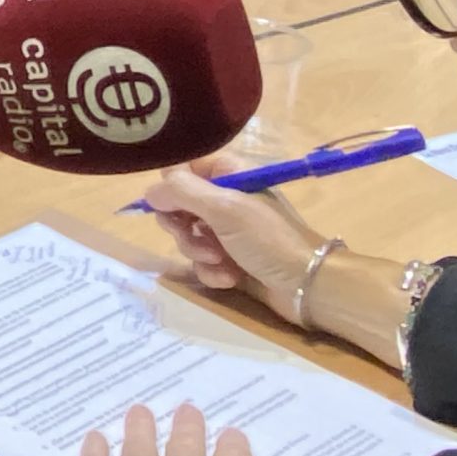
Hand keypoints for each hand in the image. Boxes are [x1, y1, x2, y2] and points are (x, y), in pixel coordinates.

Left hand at [80, 404, 353, 455]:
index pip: (235, 455)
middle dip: (187, 424)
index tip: (232, 436)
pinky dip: (94, 453)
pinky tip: (92, 439)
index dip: (234, 445)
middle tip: (185, 408)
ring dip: (140, 427)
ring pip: (140, 444)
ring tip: (139, 411)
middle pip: (186, 440)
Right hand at [139, 157, 329, 311]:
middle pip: (180, 206)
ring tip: (220, 261)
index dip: (172, 188)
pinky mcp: (231, 260)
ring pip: (189, 237)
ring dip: (198, 252)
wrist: (307, 286)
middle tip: (194, 236)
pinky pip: (203, 262)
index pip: (184, 170)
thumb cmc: (269, 239)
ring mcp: (229, 232)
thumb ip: (182, 193)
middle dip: (183, 227)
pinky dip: (212, 271)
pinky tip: (229, 278)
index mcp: (230, 176)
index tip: (170, 207)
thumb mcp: (225, 209)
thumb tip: (149, 192)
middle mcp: (227, 200)